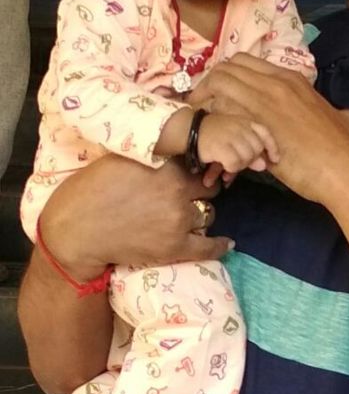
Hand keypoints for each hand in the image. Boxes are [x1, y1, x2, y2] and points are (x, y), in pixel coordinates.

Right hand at [39, 154, 231, 280]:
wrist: (76, 230)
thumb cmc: (92, 189)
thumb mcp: (123, 158)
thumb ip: (153, 153)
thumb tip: (175, 145)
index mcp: (166, 165)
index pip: (197, 162)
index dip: (195, 167)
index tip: (194, 170)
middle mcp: (177, 190)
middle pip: (208, 188)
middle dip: (202, 190)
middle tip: (192, 194)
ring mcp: (178, 220)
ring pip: (208, 215)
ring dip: (202, 214)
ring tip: (193, 216)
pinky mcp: (174, 247)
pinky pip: (208, 247)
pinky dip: (219, 245)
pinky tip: (227, 243)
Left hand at [190, 54, 348, 202]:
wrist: (343, 169)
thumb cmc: (345, 148)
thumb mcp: (343, 119)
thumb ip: (336, 113)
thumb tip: (341, 116)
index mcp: (292, 79)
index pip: (245, 62)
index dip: (227, 76)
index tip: (220, 94)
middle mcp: (275, 83)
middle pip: (227, 68)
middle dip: (209, 85)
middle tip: (204, 107)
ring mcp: (264, 101)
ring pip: (219, 83)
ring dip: (206, 100)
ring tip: (203, 121)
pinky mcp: (255, 123)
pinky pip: (222, 109)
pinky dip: (213, 120)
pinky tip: (215, 138)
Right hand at [198, 113, 279, 173]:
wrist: (188, 130)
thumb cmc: (211, 134)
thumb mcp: (232, 136)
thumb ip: (249, 149)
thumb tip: (263, 165)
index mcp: (245, 121)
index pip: (265, 133)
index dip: (272, 148)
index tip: (274, 160)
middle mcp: (240, 126)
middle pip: (256, 149)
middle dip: (249, 160)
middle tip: (237, 162)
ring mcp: (231, 136)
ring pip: (247, 159)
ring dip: (238, 166)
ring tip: (227, 166)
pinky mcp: (222, 146)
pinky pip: (235, 164)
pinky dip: (230, 169)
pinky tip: (223, 167)